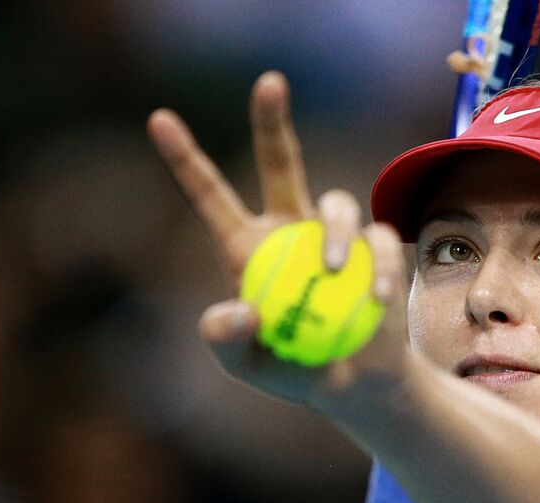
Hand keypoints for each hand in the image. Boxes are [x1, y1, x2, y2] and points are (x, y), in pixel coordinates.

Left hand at [146, 71, 409, 406]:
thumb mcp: (245, 364)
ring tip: (333, 270)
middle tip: (268, 83)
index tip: (158, 118)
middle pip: (280, 163)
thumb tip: (241, 308)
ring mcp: (338, 236)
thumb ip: (225, 342)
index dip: (184, 158)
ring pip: (336, 205)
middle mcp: (290, 227)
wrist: (355, 383)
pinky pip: (380, 242)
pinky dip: (380, 269)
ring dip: (336, 233)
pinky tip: (377, 301)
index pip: (210, 196)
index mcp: (247, 245)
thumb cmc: (291, 367)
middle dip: (272, 122)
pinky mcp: (378, 251)